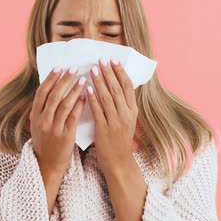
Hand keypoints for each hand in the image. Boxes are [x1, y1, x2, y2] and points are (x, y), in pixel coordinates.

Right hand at [30, 65, 86, 172]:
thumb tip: (50, 89)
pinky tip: (86, 96)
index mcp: (34, 116)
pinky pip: (72, 117)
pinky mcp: (64, 135)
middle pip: (53, 95)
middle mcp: (42, 120)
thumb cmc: (45, 143)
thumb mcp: (38, 126)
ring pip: (64, 104)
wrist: (46, 165)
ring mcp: (53, 128)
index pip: (42, 92)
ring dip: (74, 90)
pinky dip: (79, 105)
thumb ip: (42, 110)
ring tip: (83, 79)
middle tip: (74, 68)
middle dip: (64, 80)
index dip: (51, 78)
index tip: (59, 67)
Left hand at [85, 58, 137, 173]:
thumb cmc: (120, 139)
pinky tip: (87, 89)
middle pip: (117, 88)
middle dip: (108, 72)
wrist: (119, 161)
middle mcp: (126, 114)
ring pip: (107, 97)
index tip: (113, 59)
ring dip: (99, 81)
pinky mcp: (105, 129)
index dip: (120, 71)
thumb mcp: (127, 120)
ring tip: (92, 69)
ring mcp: (116, 121)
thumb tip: (117, 84)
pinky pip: (98, 110)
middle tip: (101, 59)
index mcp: (133, 110)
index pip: (128, 86)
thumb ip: (123, 104)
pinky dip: (93, 98)